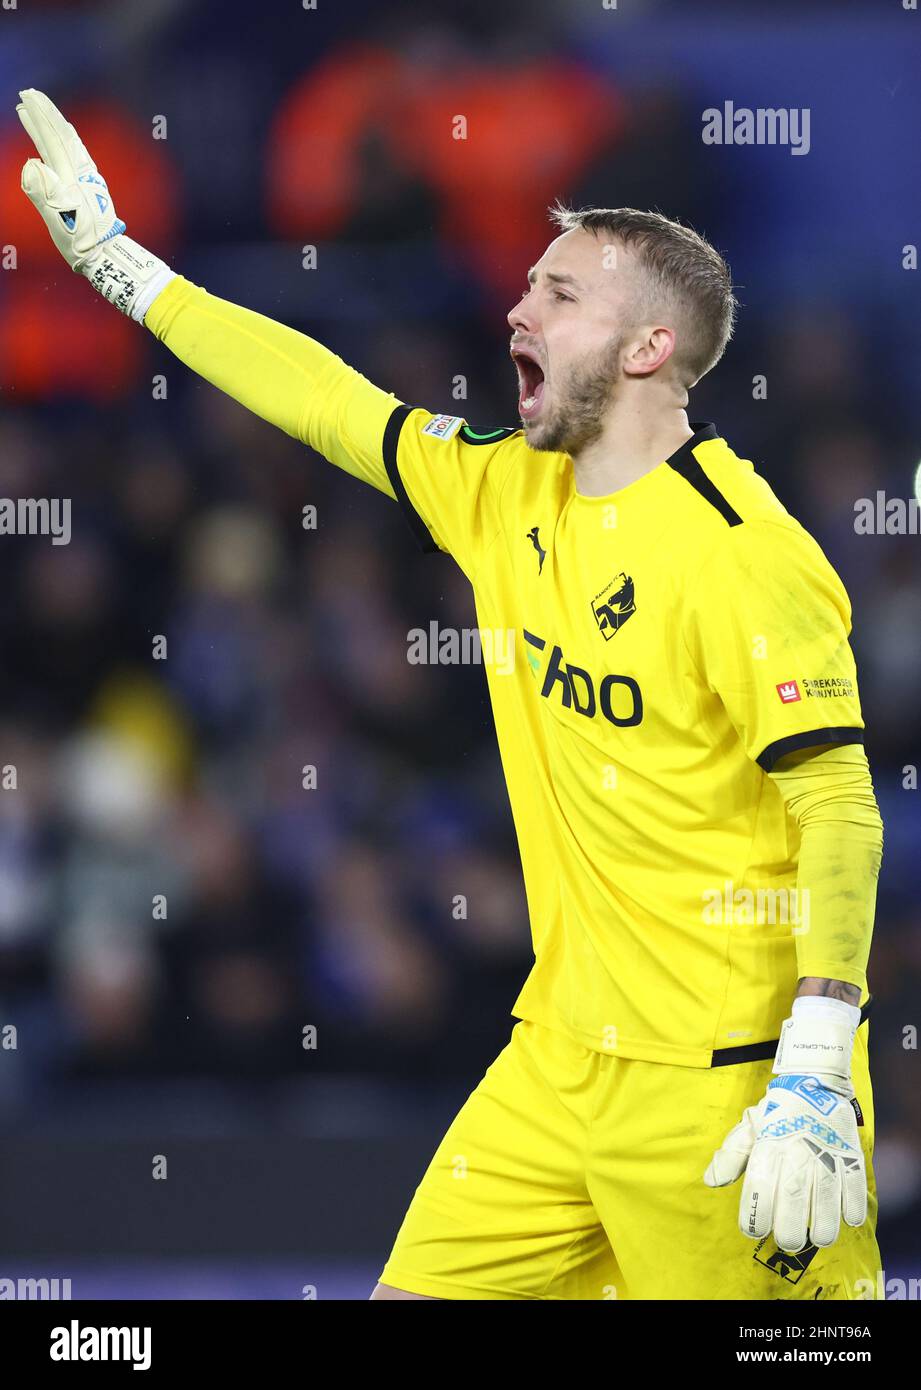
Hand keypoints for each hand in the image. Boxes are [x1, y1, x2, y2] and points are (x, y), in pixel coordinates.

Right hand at [18, 87, 124, 272]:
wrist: (106, 256)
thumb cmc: (79, 242)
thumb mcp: (57, 219)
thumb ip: (43, 192)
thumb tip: (31, 163)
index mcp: (71, 176)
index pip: (53, 139)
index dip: (39, 117)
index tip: (25, 98)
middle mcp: (81, 172)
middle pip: (62, 135)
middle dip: (45, 114)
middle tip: (28, 95)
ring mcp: (87, 178)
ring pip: (69, 143)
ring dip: (53, 126)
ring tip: (39, 112)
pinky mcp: (90, 187)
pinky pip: (75, 156)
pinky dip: (65, 142)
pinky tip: (61, 141)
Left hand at [703, 1000, 866, 1252]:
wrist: (814, 1080)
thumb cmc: (777, 1111)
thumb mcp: (749, 1126)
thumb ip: (731, 1154)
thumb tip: (711, 1180)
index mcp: (768, 1145)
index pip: (757, 1186)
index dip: (754, 1215)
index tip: (753, 1231)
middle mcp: (795, 1151)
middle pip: (791, 1198)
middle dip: (789, 1229)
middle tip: (787, 1242)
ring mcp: (824, 1152)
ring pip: (825, 1198)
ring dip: (822, 1225)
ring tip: (818, 1238)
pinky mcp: (849, 1152)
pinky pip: (854, 1185)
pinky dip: (852, 1207)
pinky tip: (848, 1218)